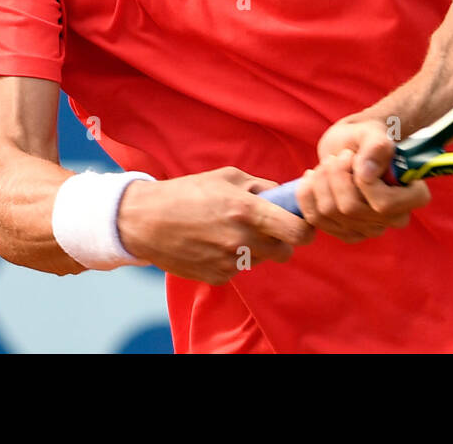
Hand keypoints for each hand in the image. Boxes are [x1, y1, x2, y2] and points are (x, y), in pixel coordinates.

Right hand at [116, 167, 313, 284]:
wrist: (145, 220)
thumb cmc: (188, 192)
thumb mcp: (227, 177)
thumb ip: (262, 186)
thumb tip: (286, 194)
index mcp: (248, 211)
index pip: (298, 232)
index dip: (306, 229)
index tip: (302, 223)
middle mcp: (242, 240)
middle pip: (285, 252)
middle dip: (282, 240)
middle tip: (268, 227)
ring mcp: (229, 262)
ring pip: (262, 260)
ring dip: (256, 249)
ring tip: (231, 230)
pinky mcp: (216, 277)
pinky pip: (239, 269)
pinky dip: (234, 258)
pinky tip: (214, 242)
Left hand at [295, 116, 430, 242]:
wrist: (353, 146)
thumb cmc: (367, 137)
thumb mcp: (373, 132)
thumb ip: (376, 146)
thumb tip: (366, 172)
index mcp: (413, 196)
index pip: (384, 204)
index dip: (362, 182)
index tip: (353, 157)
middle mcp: (395, 219)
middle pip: (351, 209)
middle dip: (335, 176)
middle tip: (337, 156)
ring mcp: (370, 230)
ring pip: (330, 212)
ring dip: (321, 181)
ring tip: (327, 164)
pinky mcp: (347, 233)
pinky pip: (316, 219)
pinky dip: (307, 194)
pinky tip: (313, 178)